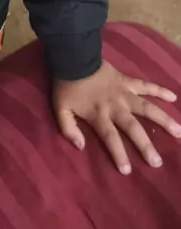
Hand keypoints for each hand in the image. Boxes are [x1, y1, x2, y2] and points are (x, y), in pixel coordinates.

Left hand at [53, 61, 180, 173]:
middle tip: (157, 163)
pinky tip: (174, 97)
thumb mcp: (60, 109)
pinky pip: (146, 85)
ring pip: (147, 108)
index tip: (127, 171)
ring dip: (163, 120)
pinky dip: (160, 90)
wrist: (73, 58)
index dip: (119, 154)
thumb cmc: (66, 85)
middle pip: (133, 127)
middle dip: (145, 146)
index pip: (110, 138)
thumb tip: (80, 146)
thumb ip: (68, 129)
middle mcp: (115, 106)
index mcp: (99, 115)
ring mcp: (124, 93)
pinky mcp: (127, 81)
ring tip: (178, 132)